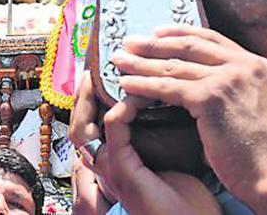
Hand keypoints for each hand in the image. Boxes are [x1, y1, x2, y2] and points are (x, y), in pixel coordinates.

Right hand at [70, 72, 217, 213]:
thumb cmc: (189, 199)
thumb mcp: (168, 160)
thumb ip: (157, 134)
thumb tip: (164, 99)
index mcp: (114, 163)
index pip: (89, 124)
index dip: (89, 99)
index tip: (102, 74)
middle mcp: (106, 166)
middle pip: (76, 123)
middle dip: (80, 93)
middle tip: (92, 67)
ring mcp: (110, 170)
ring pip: (83, 124)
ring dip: (91, 94)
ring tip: (109, 72)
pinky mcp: (122, 170)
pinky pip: (112, 127)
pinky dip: (122, 105)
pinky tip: (138, 93)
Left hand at [112, 25, 266, 205]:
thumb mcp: (262, 107)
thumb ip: (239, 89)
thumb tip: (209, 85)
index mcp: (258, 65)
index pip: (211, 39)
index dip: (180, 34)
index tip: (157, 32)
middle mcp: (244, 65)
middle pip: (188, 46)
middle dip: (154, 43)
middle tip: (129, 42)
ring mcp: (228, 79)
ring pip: (173, 66)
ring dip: (141, 62)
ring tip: (118, 60)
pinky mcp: (211, 98)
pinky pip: (168, 87)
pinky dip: (143, 85)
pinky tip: (126, 84)